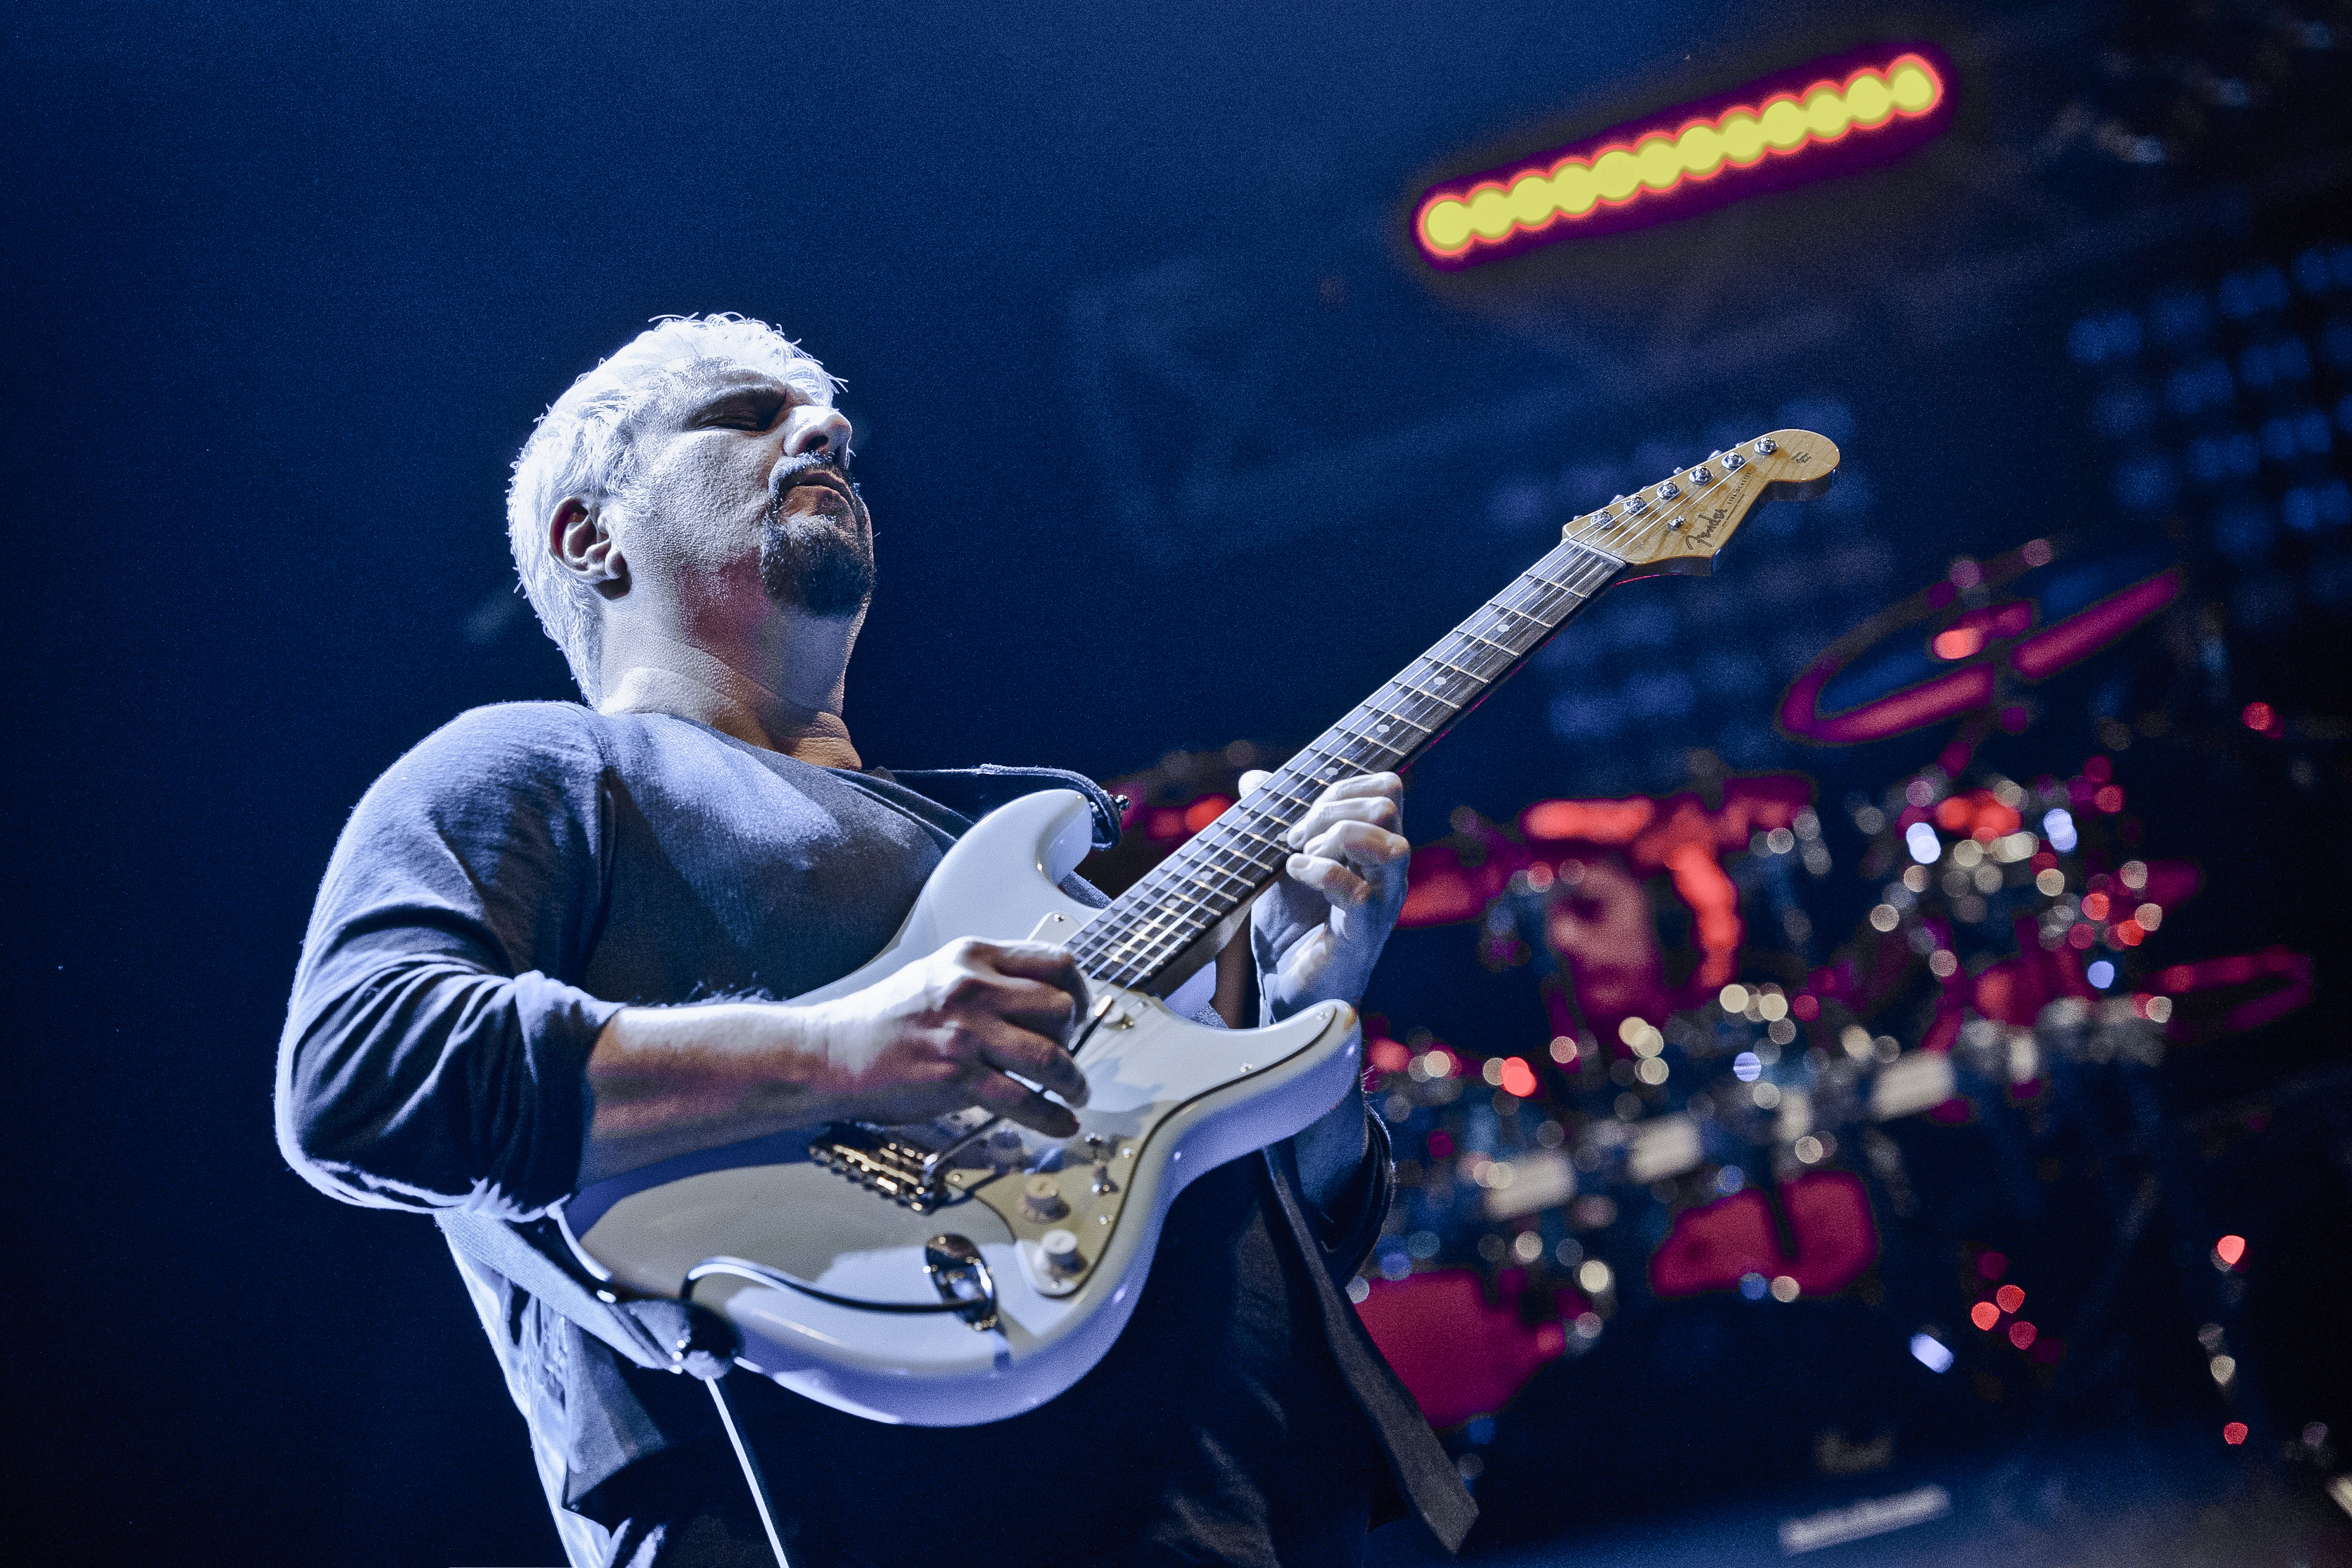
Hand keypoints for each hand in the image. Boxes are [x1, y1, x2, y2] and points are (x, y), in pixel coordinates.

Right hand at [803, 938, 1091, 1135]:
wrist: (831, 1053)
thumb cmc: (884, 1020)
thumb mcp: (939, 976)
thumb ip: (988, 981)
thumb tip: (1043, 1004)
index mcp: (973, 957)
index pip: (1056, 963)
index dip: (1080, 991)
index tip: (1079, 1013)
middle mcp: (973, 988)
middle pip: (1061, 1007)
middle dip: (1074, 1037)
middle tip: (1068, 1056)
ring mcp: (966, 1033)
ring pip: (1051, 1056)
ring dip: (1074, 1082)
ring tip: (1076, 1094)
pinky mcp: (957, 1077)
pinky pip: (1023, 1101)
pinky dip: (1052, 1117)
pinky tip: (1061, 1123)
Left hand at [1240, 770, 1409, 1019]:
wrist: (1286, 991)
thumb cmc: (1290, 930)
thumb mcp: (1278, 863)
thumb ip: (1274, 820)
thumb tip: (1253, 779)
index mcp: (1375, 849)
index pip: (1386, 788)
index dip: (1340, 787)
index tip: (1301, 818)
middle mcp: (1388, 872)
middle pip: (1388, 805)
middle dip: (1330, 810)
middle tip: (1296, 839)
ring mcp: (1382, 902)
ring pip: (1391, 845)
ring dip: (1334, 840)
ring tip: (1301, 858)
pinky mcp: (1363, 933)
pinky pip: (1355, 889)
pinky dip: (1317, 871)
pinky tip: (1294, 875)